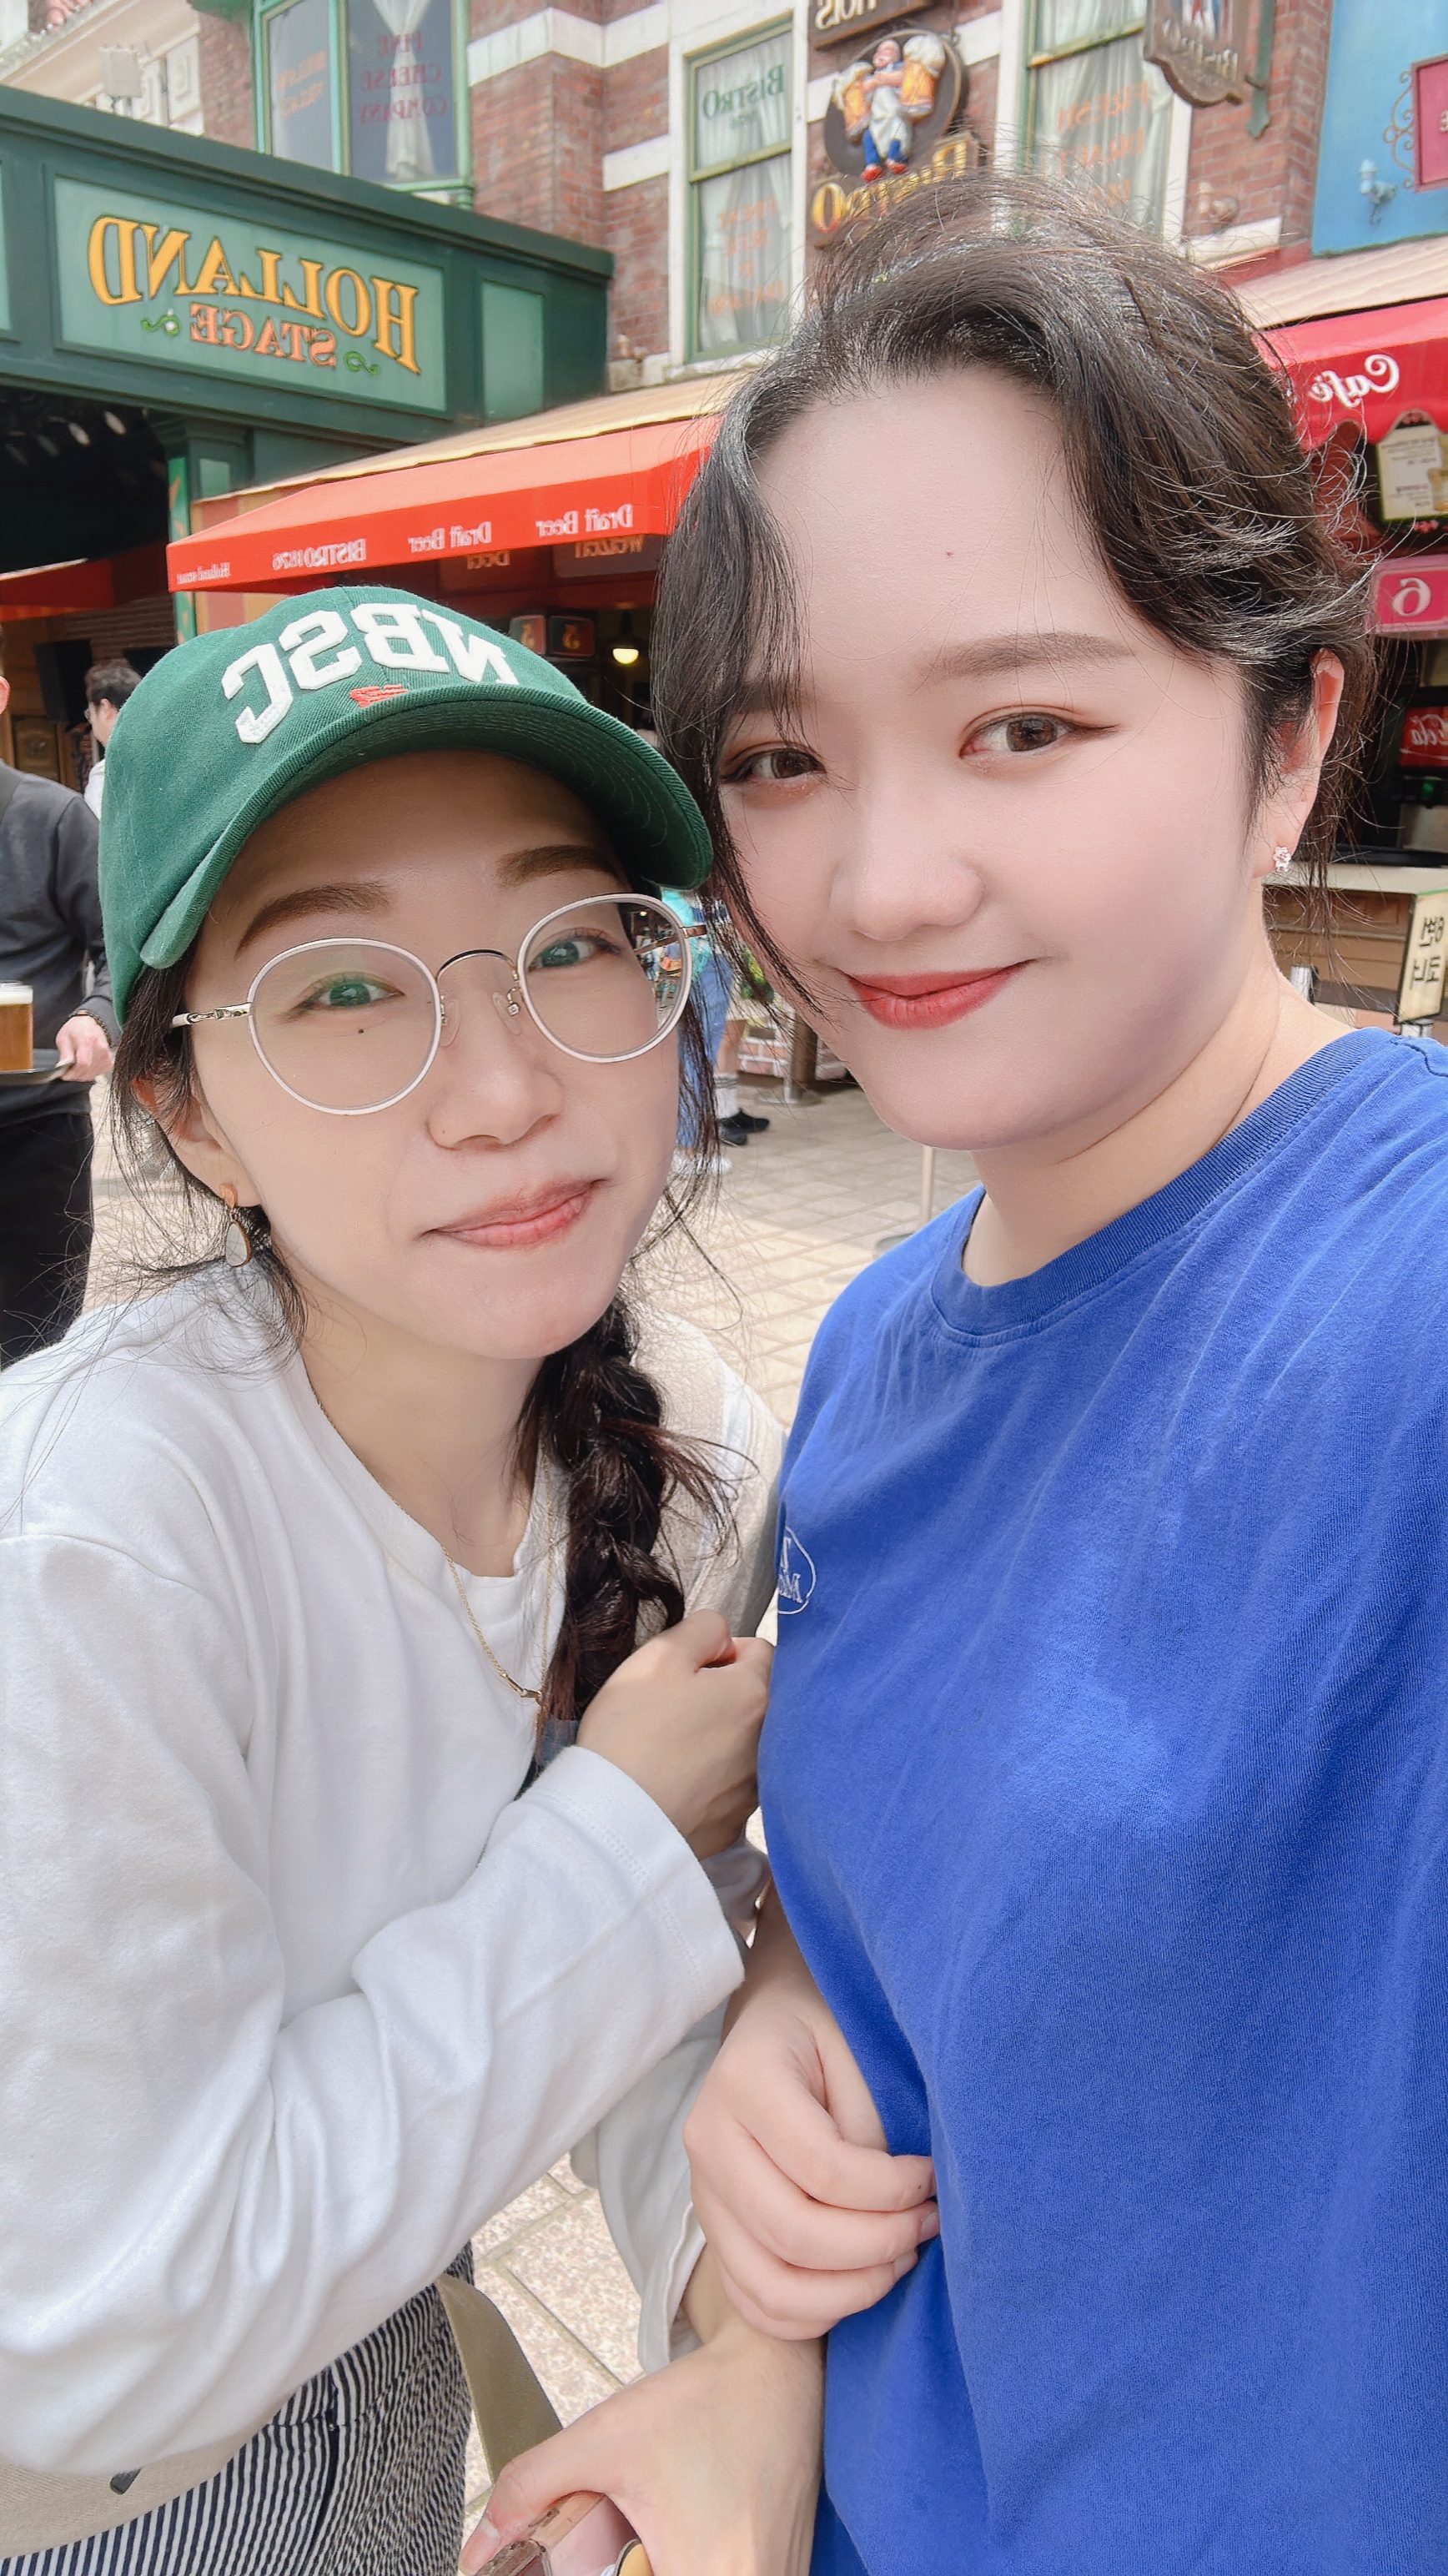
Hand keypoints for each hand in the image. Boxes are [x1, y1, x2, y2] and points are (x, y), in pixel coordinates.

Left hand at [55, 1015, 112, 1080]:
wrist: (90, 1024)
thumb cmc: (76, 1030)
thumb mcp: (64, 1038)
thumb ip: (64, 1054)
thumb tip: (62, 1068)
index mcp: (87, 1040)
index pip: (83, 1064)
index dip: (73, 1072)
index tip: (64, 1075)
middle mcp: (100, 1048)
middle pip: (88, 1071)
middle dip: (75, 1074)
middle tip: (68, 1071)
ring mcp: (106, 1056)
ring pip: (92, 1075)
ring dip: (82, 1075)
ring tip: (75, 1067)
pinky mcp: (109, 1061)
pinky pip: (98, 1074)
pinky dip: (90, 1073)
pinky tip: (85, 1066)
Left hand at [462, 2310, 821, 2575]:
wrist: (776, 2370)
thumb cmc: (700, 2402)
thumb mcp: (603, 2437)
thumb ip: (531, 2488)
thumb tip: (477, 2551)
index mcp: (711, 2571)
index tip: (602, 2565)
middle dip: (628, 2573)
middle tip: (623, 2548)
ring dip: (659, 2567)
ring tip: (653, 2537)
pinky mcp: (790, 2573)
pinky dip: (698, 2563)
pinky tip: (683, 2537)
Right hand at [578, 1610, 770, 1859]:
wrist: (613, 1819)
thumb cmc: (632, 1730)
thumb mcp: (659, 1656)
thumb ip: (702, 1629)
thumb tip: (723, 1636)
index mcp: (755, 1695)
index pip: (761, 1651)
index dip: (722, 1652)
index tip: (687, 1671)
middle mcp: (770, 1743)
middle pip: (756, 1700)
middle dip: (723, 1696)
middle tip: (675, 1708)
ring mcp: (755, 1788)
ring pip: (744, 1744)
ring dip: (719, 1738)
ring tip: (671, 1748)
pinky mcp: (734, 1822)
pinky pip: (729, 1786)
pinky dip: (710, 1779)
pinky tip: (675, 1783)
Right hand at [684, 1898, 937, 2336]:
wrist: (777, 2024)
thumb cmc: (829, 2029)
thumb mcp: (857, 2044)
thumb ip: (871, 2122)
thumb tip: (901, 2206)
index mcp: (744, 2079)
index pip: (824, 2166)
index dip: (892, 2189)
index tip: (933, 2179)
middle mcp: (708, 2139)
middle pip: (792, 2233)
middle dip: (878, 2245)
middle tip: (928, 2225)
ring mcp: (703, 2192)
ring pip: (770, 2285)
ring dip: (851, 2290)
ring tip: (900, 2256)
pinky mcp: (714, 2230)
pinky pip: (756, 2303)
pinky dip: (816, 2313)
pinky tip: (863, 2280)